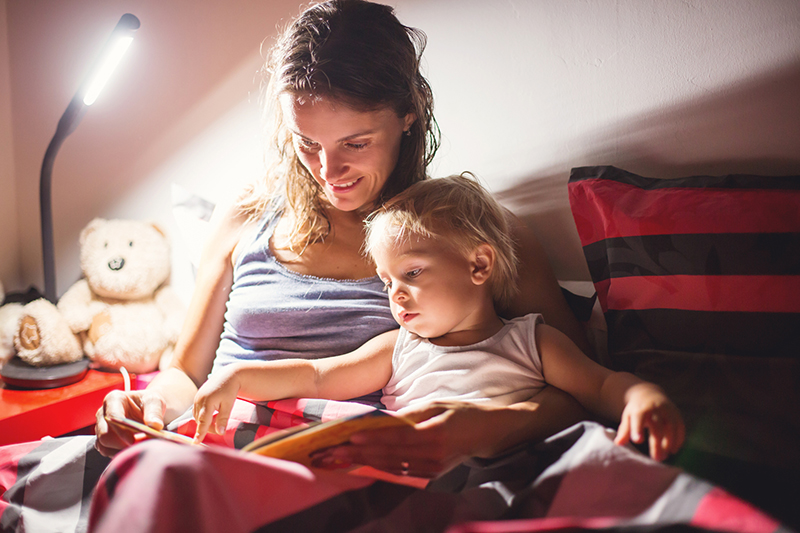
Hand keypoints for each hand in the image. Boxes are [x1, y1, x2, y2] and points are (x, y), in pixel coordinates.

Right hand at [94, 389, 166, 456]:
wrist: (148, 409)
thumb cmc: (149, 403)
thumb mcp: (155, 402)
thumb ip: (155, 412)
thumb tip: (155, 425)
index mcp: (114, 399)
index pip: (113, 417)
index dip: (122, 430)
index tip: (133, 441)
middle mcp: (103, 413)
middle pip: (105, 435)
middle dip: (122, 444)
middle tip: (141, 446)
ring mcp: (101, 428)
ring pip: (104, 446)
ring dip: (122, 451)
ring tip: (140, 446)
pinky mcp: (102, 440)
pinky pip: (107, 452)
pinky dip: (120, 454)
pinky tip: (133, 449)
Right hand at [192, 367, 239, 442]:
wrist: (227, 375)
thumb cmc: (230, 390)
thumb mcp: (229, 405)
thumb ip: (223, 419)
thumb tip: (220, 433)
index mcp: (207, 403)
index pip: (203, 422)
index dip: (199, 433)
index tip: (195, 444)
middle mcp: (199, 401)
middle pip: (200, 421)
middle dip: (207, 427)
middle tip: (219, 428)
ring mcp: (196, 398)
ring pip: (197, 417)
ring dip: (204, 422)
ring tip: (217, 419)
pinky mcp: (196, 397)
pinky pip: (197, 411)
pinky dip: (203, 416)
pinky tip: (211, 414)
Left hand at [316, 401, 502, 477]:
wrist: (488, 433)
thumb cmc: (461, 412)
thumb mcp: (437, 405)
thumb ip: (411, 414)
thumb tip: (382, 421)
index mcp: (436, 433)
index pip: (398, 437)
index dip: (373, 438)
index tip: (351, 437)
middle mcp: (434, 454)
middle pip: (391, 455)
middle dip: (361, 453)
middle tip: (335, 450)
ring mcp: (433, 467)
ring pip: (393, 466)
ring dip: (366, 462)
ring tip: (342, 457)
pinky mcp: (432, 474)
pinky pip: (401, 471)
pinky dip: (381, 467)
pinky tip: (364, 462)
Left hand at [614, 383, 684, 460]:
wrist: (649, 394)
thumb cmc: (636, 410)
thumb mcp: (628, 416)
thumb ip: (624, 430)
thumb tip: (618, 443)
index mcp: (640, 408)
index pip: (639, 417)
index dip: (638, 428)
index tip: (638, 440)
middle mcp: (655, 407)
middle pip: (657, 426)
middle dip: (657, 443)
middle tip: (657, 458)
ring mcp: (667, 410)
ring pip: (671, 427)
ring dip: (669, 443)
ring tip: (664, 456)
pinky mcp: (676, 413)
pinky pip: (680, 427)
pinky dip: (678, 439)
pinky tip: (673, 450)